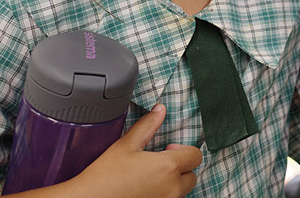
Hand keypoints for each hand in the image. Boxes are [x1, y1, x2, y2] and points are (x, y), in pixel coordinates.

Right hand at [66, 104, 202, 197]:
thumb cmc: (105, 176)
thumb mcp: (126, 145)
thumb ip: (147, 126)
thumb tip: (160, 110)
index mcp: (168, 168)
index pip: (195, 156)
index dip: (184, 150)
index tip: (168, 148)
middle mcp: (171, 189)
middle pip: (192, 176)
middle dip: (181, 168)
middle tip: (160, 163)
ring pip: (181, 191)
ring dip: (173, 182)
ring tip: (151, 176)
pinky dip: (163, 194)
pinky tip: (145, 189)